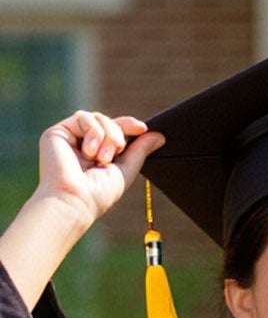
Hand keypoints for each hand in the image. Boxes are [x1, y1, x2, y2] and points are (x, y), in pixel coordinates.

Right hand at [33, 112, 158, 230]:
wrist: (75, 199)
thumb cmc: (99, 193)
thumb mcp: (126, 170)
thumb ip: (140, 151)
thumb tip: (159, 135)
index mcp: (98, 153)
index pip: (115, 130)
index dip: (128, 125)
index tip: (142, 128)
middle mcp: (83, 144)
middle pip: (108, 121)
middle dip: (118, 134)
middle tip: (116, 152)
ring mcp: (70, 137)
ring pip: (97, 117)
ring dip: (107, 135)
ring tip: (102, 157)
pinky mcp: (57, 132)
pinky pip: (83, 117)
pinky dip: (93, 132)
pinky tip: (89, 152)